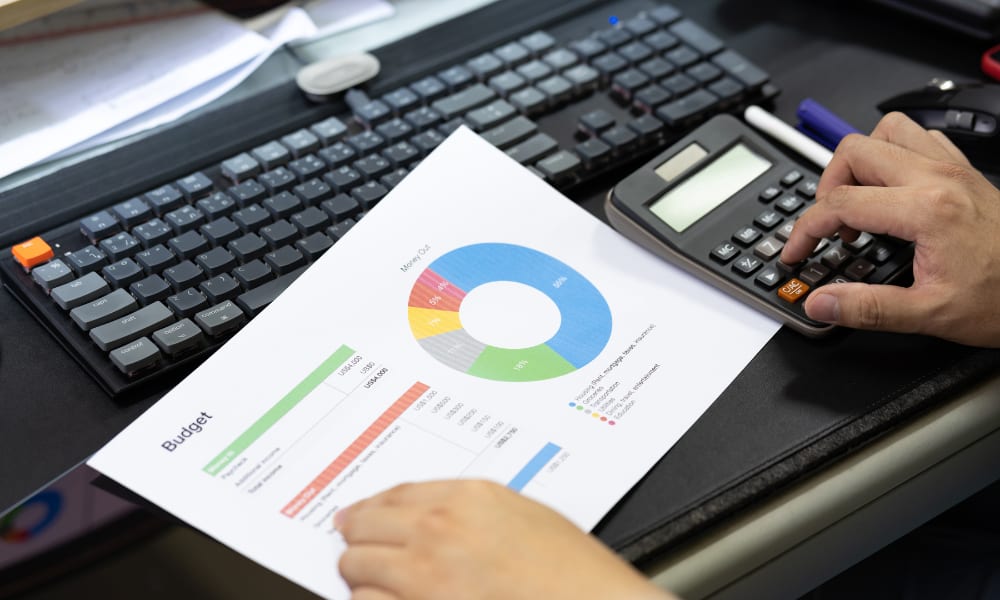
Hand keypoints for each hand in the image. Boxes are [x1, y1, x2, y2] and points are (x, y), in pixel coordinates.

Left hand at [335, 480, 676, 599]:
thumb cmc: (568, 570)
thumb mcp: (521, 514)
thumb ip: (468, 507)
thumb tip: (426, 514)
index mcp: (466, 497)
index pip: (393, 495)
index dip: (368, 508)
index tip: (355, 516)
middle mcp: (438, 529)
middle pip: (364, 526)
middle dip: (357, 539)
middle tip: (356, 547)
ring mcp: (424, 575)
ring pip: (355, 567)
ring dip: (360, 573)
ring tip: (371, 579)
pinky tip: (385, 599)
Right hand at [781, 112, 999, 346]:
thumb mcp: (930, 314)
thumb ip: (866, 308)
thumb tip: (820, 303)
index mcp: (927, 210)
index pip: (840, 203)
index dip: (805, 230)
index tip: (797, 253)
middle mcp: (939, 178)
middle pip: (854, 151)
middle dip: (826, 187)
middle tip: (827, 226)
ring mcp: (953, 169)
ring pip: (886, 132)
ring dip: (860, 161)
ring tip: (856, 200)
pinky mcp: (964, 172)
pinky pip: (918, 139)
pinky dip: (892, 155)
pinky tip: (890, 190)